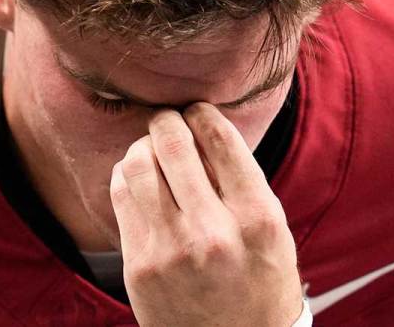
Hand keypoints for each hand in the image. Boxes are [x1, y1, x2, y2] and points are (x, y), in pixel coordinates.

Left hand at [110, 102, 303, 326]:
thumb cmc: (259, 283)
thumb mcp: (272, 234)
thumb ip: (242, 183)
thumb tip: (202, 126)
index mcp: (258, 218)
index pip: (221, 139)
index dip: (202, 113)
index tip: (196, 110)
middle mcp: (214, 232)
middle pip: (173, 144)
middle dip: (166, 121)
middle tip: (166, 119)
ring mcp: (171, 251)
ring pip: (138, 165)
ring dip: (142, 146)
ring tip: (150, 148)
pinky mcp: (139, 266)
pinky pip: (121, 197)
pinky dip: (126, 176)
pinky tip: (138, 179)